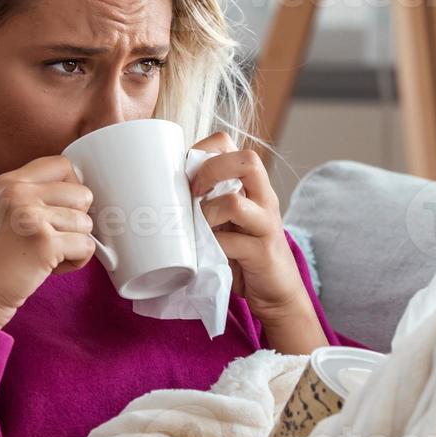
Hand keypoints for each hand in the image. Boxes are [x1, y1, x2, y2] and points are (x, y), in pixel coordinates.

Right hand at [0, 155, 96, 327]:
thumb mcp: (3, 211)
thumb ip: (34, 195)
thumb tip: (83, 194)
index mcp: (9, 182)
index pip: (62, 165)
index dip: (71, 189)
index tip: (61, 210)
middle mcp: (18, 193)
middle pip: (82, 194)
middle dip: (76, 221)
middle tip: (51, 239)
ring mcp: (31, 217)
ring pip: (87, 223)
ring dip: (73, 244)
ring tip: (45, 255)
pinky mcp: (44, 243)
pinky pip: (86, 246)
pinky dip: (75, 262)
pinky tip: (49, 267)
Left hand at [190, 133, 327, 352]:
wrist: (278, 293)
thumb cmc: (243, 254)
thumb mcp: (227, 222)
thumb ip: (207, 204)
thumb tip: (158, 196)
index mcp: (252, 184)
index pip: (229, 143)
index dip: (202, 150)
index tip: (186, 175)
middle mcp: (264, 197)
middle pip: (246, 160)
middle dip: (210, 171)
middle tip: (193, 194)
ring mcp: (266, 224)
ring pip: (234, 201)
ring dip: (205, 214)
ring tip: (198, 230)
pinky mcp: (262, 252)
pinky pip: (231, 242)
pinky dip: (211, 247)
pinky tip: (204, 254)